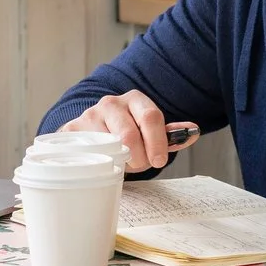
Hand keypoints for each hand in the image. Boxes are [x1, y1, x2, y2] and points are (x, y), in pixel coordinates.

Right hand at [68, 91, 195, 173]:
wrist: (89, 134)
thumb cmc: (123, 135)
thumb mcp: (147, 134)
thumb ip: (168, 135)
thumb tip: (193, 132)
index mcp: (135, 100)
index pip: (151, 116)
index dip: (157, 142)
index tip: (159, 160)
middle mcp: (111, 103)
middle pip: (129, 133)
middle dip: (138, 157)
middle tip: (139, 165)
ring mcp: (89, 115)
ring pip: (108, 145)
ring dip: (118, 161)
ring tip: (120, 163)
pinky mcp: (72, 130)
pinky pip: (87, 152)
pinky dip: (97, 161)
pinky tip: (101, 161)